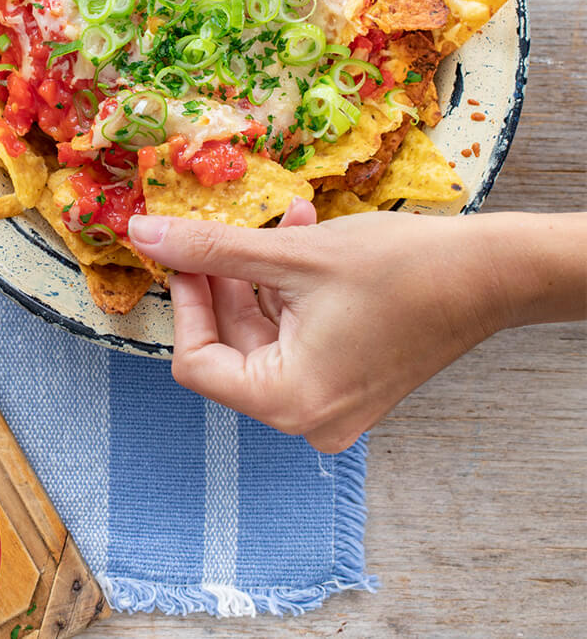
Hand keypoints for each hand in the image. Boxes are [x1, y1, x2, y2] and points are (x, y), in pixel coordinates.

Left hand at [128, 203, 586, 452]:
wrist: (495, 274)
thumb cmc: (402, 269)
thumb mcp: (289, 254)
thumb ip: (209, 249)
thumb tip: (143, 235)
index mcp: (288, 402)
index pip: (196, 363)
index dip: (183, 305)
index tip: (183, 258)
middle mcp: (307, 417)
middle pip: (230, 349)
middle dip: (222, 284)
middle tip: (219, 234)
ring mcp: (331, 404)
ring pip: (263, 338)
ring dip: (258, 278)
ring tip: (278, 222)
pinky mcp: (350, 384)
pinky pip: (296, 340)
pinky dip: (288, 293)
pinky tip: (299, 238)